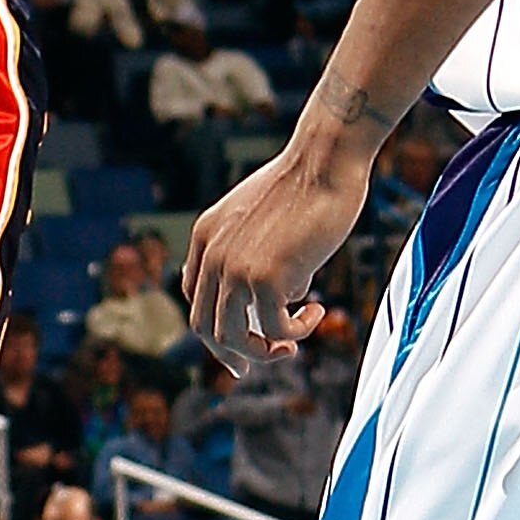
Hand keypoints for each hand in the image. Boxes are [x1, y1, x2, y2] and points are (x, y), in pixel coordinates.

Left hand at [183, 135, 367, 371]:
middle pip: (205, 327)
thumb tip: (287, 294)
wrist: (323, 161)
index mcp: (205, 237)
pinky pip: (274, 329)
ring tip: (292, 344)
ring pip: (231, 338)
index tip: (243, 345)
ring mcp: (234, 267)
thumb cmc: (305, 184)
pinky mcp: (265, 276)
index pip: (196, 299)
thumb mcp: (263, 220)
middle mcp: (212, 254)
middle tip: (265, 358)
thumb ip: (261, 255)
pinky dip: (297, 331)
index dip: (216, 329)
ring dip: (264, 351)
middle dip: (234, 354)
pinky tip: (316, 312)